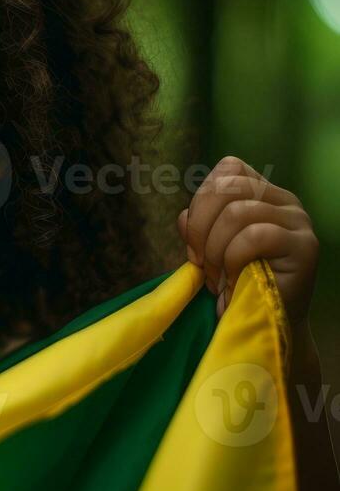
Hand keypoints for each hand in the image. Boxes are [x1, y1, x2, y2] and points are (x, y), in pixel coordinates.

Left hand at [177, 156, 318, 329]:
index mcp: (263, 193)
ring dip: (215, 250)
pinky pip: (254, 236)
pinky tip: (234, 280)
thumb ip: (196, 225)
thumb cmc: (236, 282)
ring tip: (217, 277)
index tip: (194, 241)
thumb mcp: (208, 248)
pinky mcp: (305, 246)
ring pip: (237, 212)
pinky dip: (233, 260)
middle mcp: (284, 200)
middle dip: (201, 227)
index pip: (229, 168)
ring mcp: (298, 221)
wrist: (264, 322)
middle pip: (227, 185)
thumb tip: (185, 217)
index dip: (201, 201)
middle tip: (200, 263)